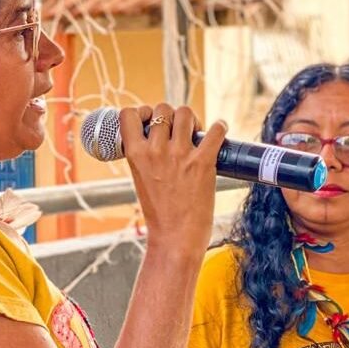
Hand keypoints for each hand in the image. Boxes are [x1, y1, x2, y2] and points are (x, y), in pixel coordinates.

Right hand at [120, 104, 226, 259]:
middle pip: (163, 108)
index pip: (129, 114)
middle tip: (180, 132)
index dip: (142, 112)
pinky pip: (215, 130)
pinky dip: (220, 127)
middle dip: (172, 115)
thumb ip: (146, 158)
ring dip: (193, 120)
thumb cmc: (160, 214)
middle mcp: (156, 151)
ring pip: (186, 113)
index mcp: (135, 155)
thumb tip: (159, 139)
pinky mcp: (203, 163)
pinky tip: (219, 131)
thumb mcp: (141, 180)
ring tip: (197, 134)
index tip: (150, 121)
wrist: (175, 238)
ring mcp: (180, 155)